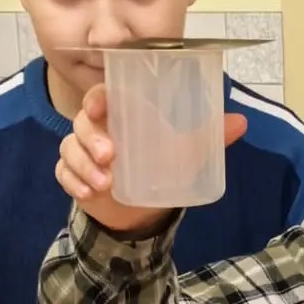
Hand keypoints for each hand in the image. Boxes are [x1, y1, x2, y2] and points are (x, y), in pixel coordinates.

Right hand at [55, 83, 246, 233]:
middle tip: (109, 156)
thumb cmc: (163, 167)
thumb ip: (210, 136)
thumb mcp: (187, 152)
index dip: (97, 98)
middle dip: (91, 138)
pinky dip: (73, 182)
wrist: (144, 209)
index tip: (101, 108)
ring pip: (69, 147)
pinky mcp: (73, 174)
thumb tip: (241, 122)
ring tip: (104, 183)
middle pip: (81, 121)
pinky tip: (88, 192)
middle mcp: (98, 128)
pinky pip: (62, 172)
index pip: (101, 95)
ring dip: (83, 165)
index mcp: (123, 114)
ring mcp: (82, 151)